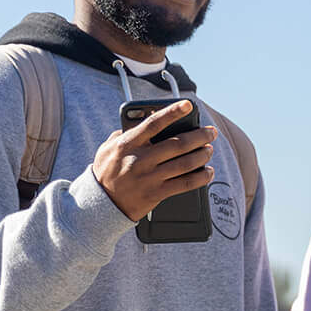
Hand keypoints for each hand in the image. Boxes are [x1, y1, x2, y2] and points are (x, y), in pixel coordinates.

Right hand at [90, 101, 215, 220]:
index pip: (153, 123)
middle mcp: (140, 160)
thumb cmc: (106, 171)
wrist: (99, 204)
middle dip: (199, 136)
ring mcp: (149, 178)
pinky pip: (185, 184)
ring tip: (209, 149)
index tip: (188, 105)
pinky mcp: (156, 194)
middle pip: (177, 144)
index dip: (172, 112)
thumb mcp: (108, 148)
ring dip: (202, 155)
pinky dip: (200, 177)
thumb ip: (125, 133)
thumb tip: (146, 119)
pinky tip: (208, 172)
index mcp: (127, 144)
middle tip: (211, 132)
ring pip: (184, 164)